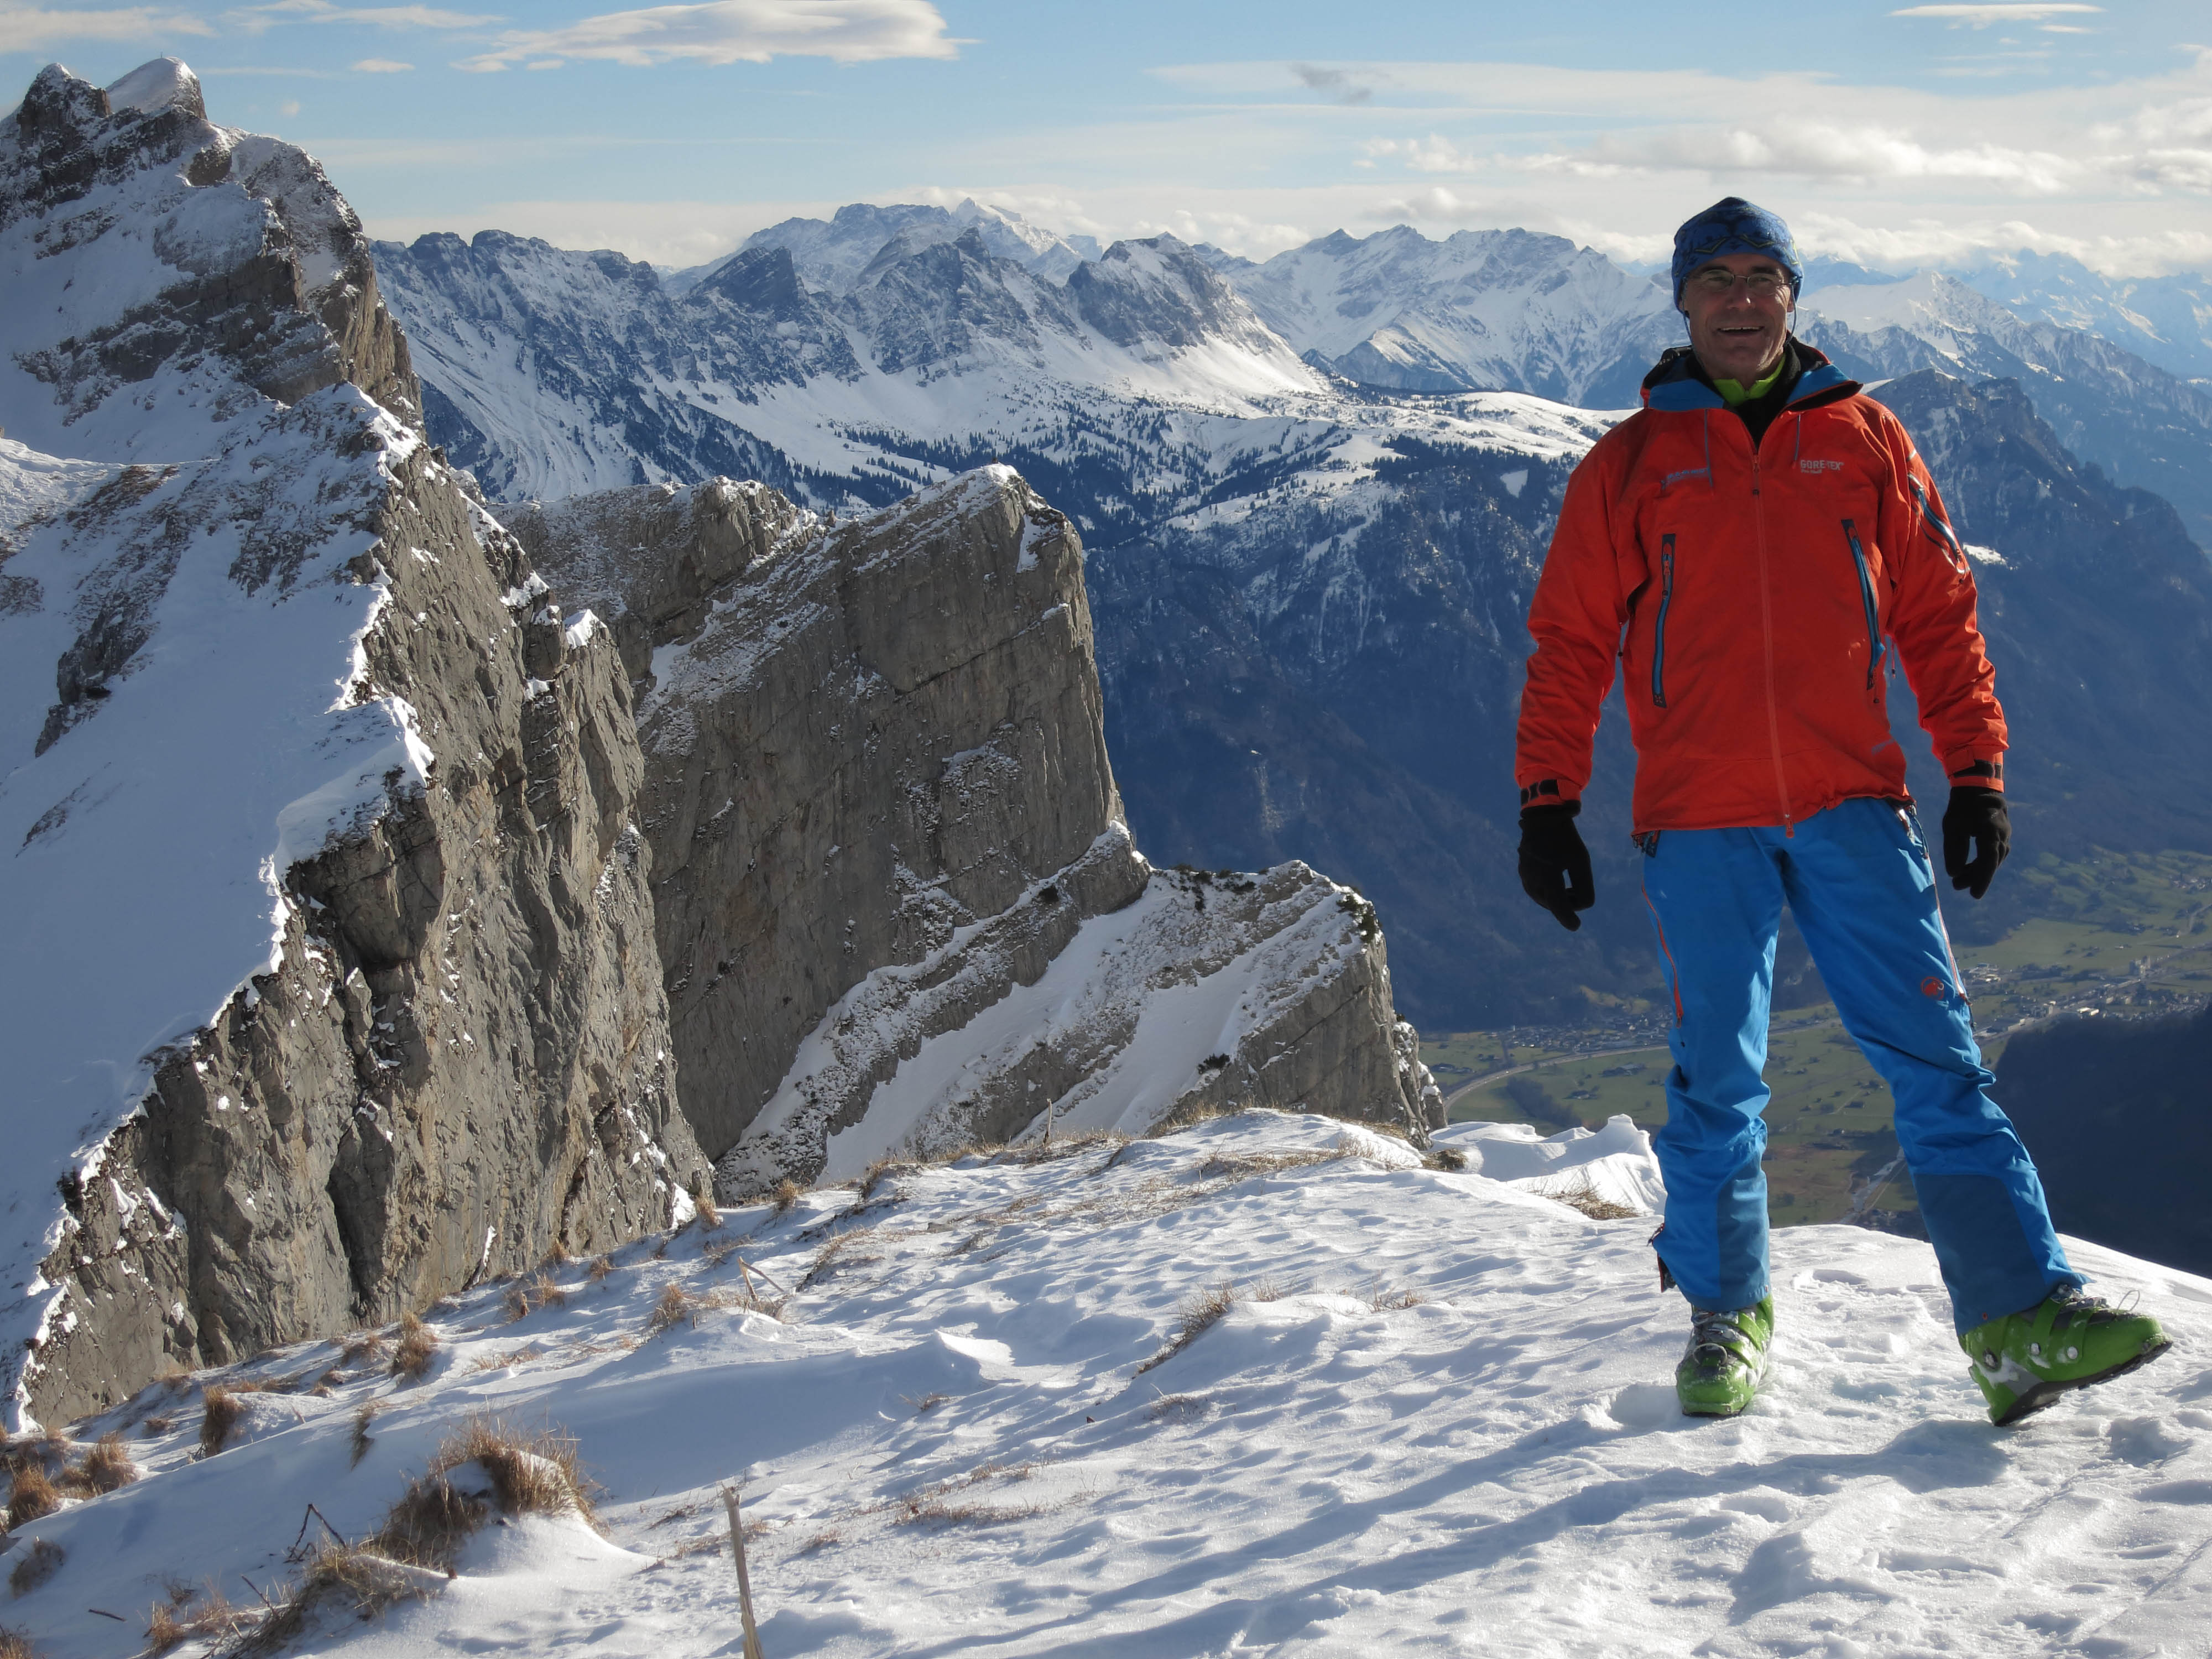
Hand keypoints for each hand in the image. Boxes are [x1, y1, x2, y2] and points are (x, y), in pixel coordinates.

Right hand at [1518, 802, 1594, 930]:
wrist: (1541, 818)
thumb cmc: (1565, 838)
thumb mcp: (1581, 860)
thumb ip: (1584, 886)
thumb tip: (1582, 905)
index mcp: (1548, 879)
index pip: (1559, 907)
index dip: (1568, 918)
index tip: (1576, 927)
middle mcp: (1533, 881)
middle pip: (1554, 904)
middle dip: (1568, 902)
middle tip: (1579, 888)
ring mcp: (1525, 878)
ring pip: (1545, 899)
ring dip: (1558, 898)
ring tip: (1569, 886)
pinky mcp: (1523, 873)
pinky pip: (1537, 891)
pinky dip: (1549, 892)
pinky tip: (1556, 881)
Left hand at [1942, 786, 2009, 898]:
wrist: (1977, 787)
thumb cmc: (1962, 806)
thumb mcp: (1953, 827)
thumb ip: (1955, 850)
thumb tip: (1954, 874)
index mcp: (1991, 833)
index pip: (1988, 862)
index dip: (1981, 880)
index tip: (1974, 895)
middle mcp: (2002, 836)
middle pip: (1991, 863)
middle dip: (1975, 877)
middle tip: (1957, 887)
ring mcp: (2004, 834)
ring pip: (1993, 859)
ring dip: (1978, 870)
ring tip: (1960, 880)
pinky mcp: (2001, 833)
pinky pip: (1994, 852)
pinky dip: (1983, 861)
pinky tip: (1971, 867)